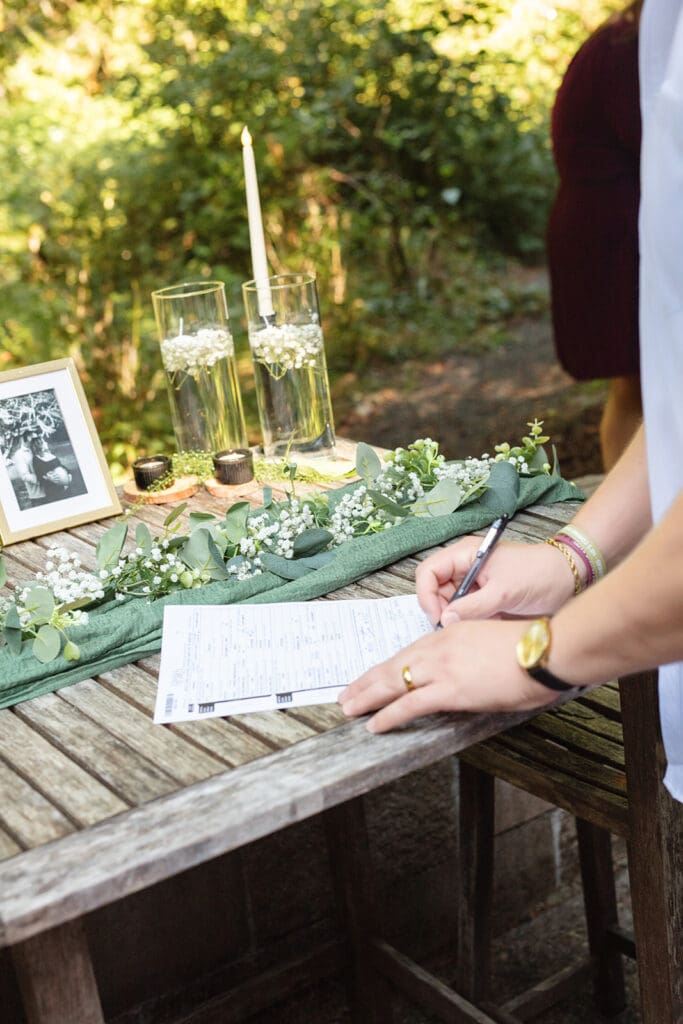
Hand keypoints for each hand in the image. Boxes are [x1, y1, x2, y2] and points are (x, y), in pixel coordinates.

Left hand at [338, 618, 558, 732]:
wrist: (544, 650)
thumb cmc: (529, 649)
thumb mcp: (491, 643)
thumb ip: (471, 656)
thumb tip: (466, 674)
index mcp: (450, 633)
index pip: (408, 653)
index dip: (387, 667)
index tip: (372, 676)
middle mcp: (439, 647)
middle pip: (392, 665)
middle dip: (366, 681)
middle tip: (347, 694)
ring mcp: (441, 668)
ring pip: (393, 683)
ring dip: (367, 698)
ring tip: (349, 709)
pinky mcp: (449, 690)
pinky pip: (410, 704)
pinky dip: (389, 715)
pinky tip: (375, 724)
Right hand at [416, 538, 576, 626]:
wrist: (570, 579)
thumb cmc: (540, 574)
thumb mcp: (504, 591)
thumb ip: (472, 606)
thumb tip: (445, 620)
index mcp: (465, 555)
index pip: (428, 572)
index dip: (426, 595)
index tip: (437, 617)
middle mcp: (466, 569)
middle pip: (435, 590)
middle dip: (440, 610)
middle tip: (452, 629)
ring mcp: (475, 585)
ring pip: (449, 605)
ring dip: (456, 619)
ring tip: (472, 628)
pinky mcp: (485, 600)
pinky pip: (466, 614)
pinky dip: (469, 624)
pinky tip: (481, 629)